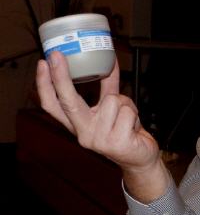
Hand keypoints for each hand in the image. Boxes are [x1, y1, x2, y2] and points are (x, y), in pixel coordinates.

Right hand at [36, 52, 169, 201]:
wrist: (141, 158)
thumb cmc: (125, 131)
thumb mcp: (112, 108)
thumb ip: (108, 87)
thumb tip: (109, 61)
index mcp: (78, 125)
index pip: (53, 106)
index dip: (45, 85)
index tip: (43, 63)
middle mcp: (84, 134)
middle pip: (69, 102)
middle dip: (61, 77)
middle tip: (56, 56)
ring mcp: (99, 140)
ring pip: (112, 101)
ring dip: (125, 104)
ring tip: (127, 118)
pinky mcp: (117, 143)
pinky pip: (127, 111)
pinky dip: (134, 113)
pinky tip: (133, 127)